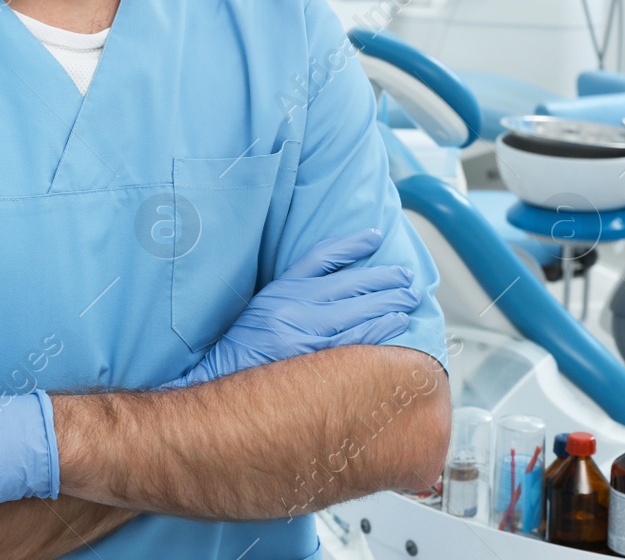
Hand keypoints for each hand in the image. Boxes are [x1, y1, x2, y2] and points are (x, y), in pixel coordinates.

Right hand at [167, 227, 419, 387]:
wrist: (215, 386)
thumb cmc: (240, 353)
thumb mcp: (261, 312)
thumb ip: (292, 298)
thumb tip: (333, 291)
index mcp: (279, 291)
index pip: (321, 258)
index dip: (351, 245)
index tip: (375, 238)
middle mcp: (292, 306)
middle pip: (349, 283)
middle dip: (384, 278)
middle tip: (407, 277)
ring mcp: (303, 333)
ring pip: (357, 310)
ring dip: (389, 302)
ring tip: (410, 297)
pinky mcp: (312, 359)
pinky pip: (355, 340)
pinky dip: (379, 329)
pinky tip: (397, 323)